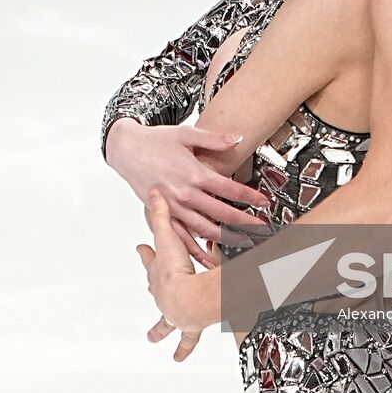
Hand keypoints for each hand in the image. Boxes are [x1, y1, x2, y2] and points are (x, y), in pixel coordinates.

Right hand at [108, 118, 270, 249]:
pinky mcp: (162, 215)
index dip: (250, 197)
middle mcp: (185, 194)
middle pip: (222, 214)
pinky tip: (208, 259)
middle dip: (245, 223)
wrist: (126, 149)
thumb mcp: (186, 134)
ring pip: (204, 230)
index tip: (265, 203)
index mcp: (194, 173)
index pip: (230, 190)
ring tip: (245, 244)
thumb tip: (238, 138)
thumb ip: (214, 138)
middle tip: (263, 230)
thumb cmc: (156, 141)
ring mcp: (173, 207)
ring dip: (226, 239)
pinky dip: (195, 250)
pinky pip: (181, 237)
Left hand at [136, 188, 218, 338]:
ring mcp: (174, 312)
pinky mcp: (189, 327)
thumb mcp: (168, 237)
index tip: (141, 249)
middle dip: (153, 289)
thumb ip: (162, 213)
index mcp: (160, 272)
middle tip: (150, 291)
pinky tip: (179, 357)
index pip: (150, 259)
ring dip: (159, 329)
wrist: (187, 301)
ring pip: (164, 322)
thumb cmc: (177, 272)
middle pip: (155, 290)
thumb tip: (153, 190)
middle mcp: (163, 293)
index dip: (146, 254)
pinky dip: (184, 349)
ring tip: (152, 338)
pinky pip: (186, 341)